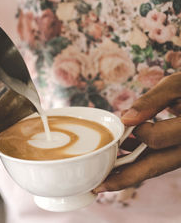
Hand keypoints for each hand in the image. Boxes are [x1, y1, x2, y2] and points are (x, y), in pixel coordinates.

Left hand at [94, 72, 180, 192]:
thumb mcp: (176, 86)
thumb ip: (152, 101)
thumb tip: (126, 119)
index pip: (156, 139)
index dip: (138, 131)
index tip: (127, 121)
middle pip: (154, 167)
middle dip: (124, 178)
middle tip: (98, 186)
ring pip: (156, 167)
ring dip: (129, 172)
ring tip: (103, 178)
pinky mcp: (178, 153)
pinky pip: (159, 160)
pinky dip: (139, 160)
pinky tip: (119, 157)